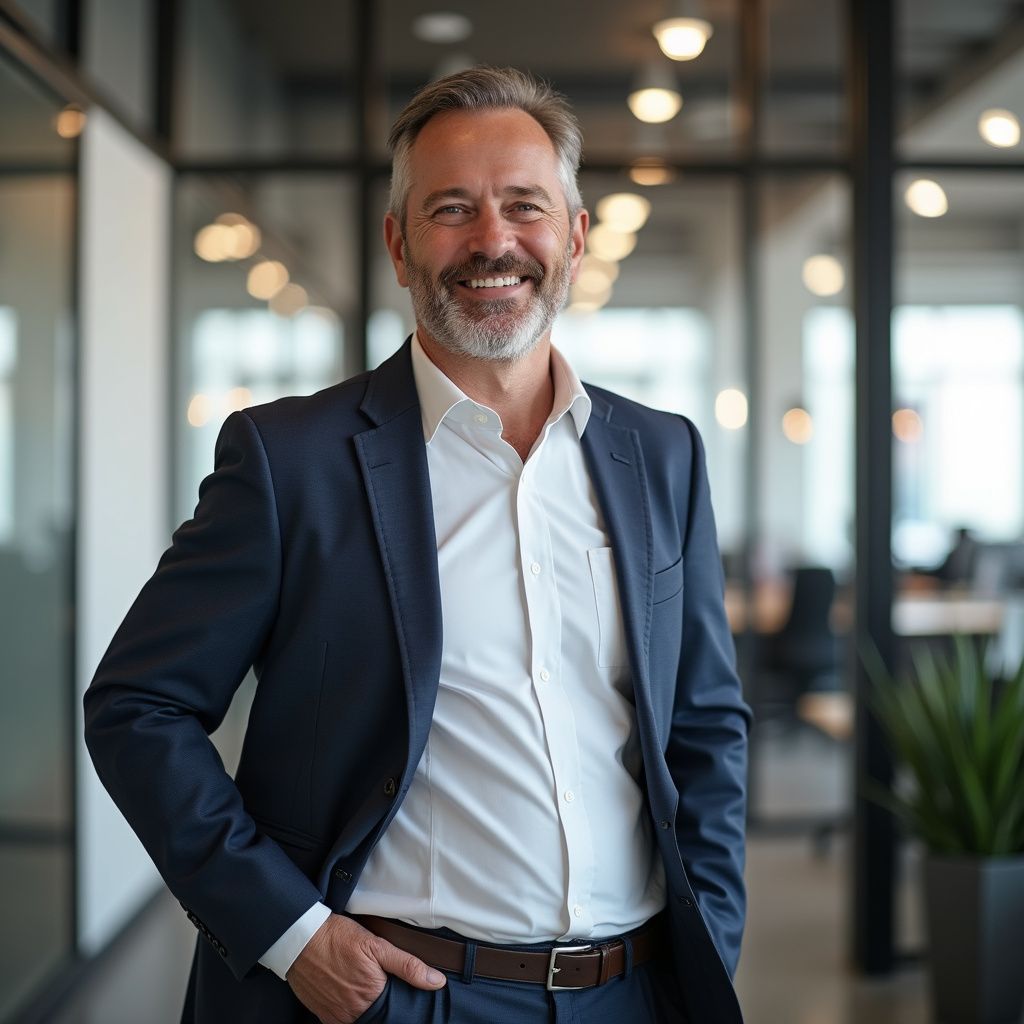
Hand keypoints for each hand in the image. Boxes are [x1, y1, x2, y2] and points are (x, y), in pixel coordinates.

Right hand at [286, 914, 446, 1023]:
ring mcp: (336, 1015)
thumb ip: (408, 965)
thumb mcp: (377, 945)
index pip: (395, 1009)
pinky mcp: (322, 1013)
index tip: (395, 987)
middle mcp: (353, 1012)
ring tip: (359, 982)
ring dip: (364, 1005)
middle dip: (381, 1001)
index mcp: (371, 996)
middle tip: (375, 981)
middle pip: (377, 1015)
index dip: (399, 999)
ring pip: (359, 1017)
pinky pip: (341, 1018)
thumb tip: (436, 981)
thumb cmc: (337, 938)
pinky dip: (347, 1006)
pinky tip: (346, 987)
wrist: (299, 938)